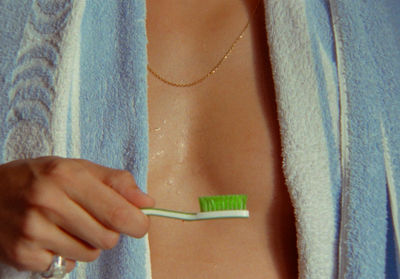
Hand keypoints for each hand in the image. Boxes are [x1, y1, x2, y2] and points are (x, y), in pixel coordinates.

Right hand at [0, 156, 154, 272]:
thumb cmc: (41, 178)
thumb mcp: (78, 168)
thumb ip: (116, 182)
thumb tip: (147, 202)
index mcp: (68, 177)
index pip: (118, 212)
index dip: (138, 223)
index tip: (139, 223)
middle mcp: (49, 203)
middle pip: (107, 238)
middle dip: (110, 232)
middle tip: (95, 220)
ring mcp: (33, 231)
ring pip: (89, 254)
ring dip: (88, 244)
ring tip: (70, 226)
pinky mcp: (22, 254)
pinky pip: (65, 266)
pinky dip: (65, 256)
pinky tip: (52, 238)